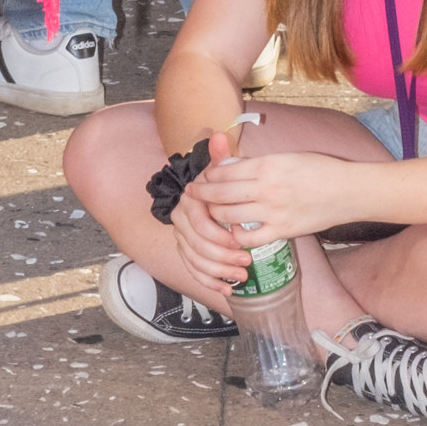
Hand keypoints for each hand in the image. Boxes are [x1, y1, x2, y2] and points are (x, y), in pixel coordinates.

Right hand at [171, 129, 251, 296]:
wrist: (210, 196)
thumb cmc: (223, 185)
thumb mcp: (224, 172)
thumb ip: (220, 157)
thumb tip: (218, 136)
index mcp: (187, 204)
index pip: (199, 225)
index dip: (219, 236)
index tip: (241, 241)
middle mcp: (180, 222)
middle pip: (197, 246)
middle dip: (222, 257)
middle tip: (246, 261)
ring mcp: (182, 239)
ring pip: (196, 261)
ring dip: (219, 271)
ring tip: (242, 275)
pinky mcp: (188, 253)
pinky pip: (195, 271)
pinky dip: (210, 282)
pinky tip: (228, 289)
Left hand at [204, 147, 373, 245]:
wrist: (346, 191)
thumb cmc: (318, 170)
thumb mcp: (285, 157)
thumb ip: (256, 163)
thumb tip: (228, 166)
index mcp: (267, 164)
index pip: (224, 171)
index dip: (208, 175)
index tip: (201, 177)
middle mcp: (266, 188)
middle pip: (220, 193)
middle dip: (202, 194)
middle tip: (194, 195)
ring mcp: (273, 211)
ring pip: (228, 215)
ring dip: (215, 214)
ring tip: (211, 212)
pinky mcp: (281, 231)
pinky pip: (248, 238)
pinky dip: (236, 235)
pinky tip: (235, 230)